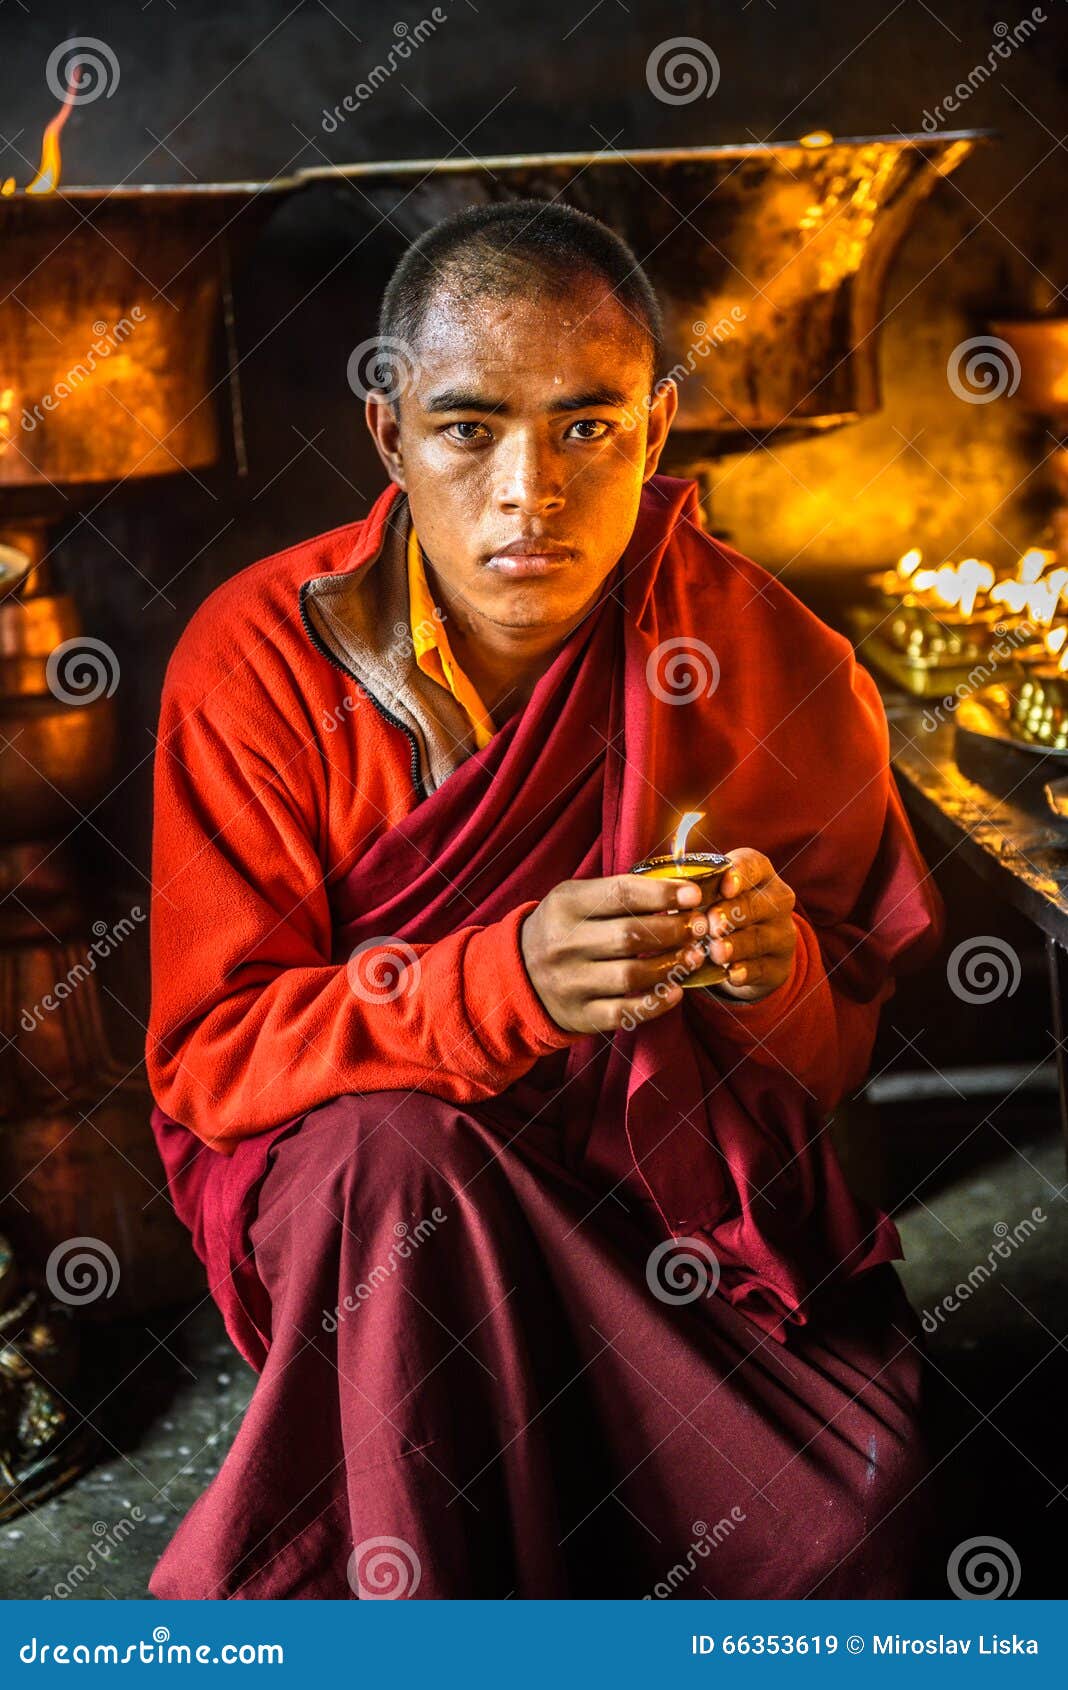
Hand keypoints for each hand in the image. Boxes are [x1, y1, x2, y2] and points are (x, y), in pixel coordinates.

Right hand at [520, 873, 711, 1034]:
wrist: (519, 973)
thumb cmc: (565, 928)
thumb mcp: (577, 898)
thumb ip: (619, 893)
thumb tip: (679, 891)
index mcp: (565, 905)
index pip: (621, 894)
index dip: (662, 894)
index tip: (694, 895)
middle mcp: (563, 943)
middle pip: (630, 936)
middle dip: (674, 929)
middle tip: (699, 926)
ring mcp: (570, 982)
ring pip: (631, 975)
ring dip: (670, 965)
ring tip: (692, 956)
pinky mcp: (579, 1014)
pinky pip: (624, 1012)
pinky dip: (655, 1003)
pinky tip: (675, 992)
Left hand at [701, 848, 796, 1004]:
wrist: (750, 952)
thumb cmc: (719, 911)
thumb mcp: (709, 895)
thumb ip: (691, 891)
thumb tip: (664, 893)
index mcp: (758, 873)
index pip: (753, 865)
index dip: (740, 874)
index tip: (724, 887)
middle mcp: (776, 900)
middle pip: (755, 904)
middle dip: (732, 914)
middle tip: (711, 924)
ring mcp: (781, 933)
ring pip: (758, 938)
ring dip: (736, 946)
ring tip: (716, 952)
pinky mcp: (778, 965)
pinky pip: (763, 968)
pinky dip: (746, 972)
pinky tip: (732, 975)